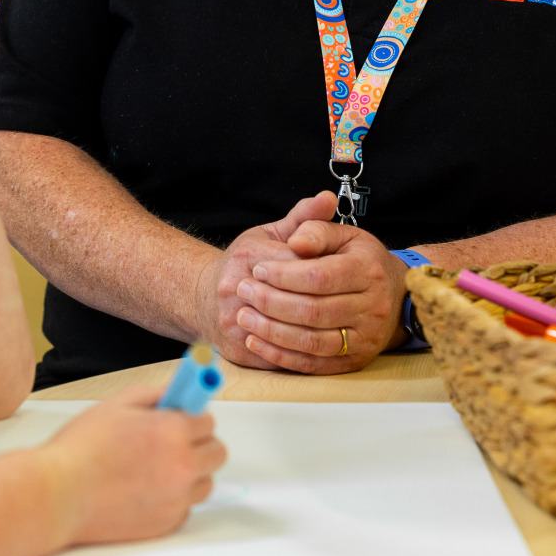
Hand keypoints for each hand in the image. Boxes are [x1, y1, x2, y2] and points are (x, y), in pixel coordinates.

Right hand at [40, 385, 226, 545]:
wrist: (59, 495)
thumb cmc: (81, 449)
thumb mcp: (116, 405)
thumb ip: (154, 395)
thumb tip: (178, 394)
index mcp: (173, 432)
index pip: (208, 420)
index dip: (191, 417)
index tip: (183, 418)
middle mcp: (183, 466)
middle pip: (217, 452)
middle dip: (199, 443)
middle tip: (173, 442)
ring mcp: (177, 499)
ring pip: (205, 482)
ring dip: (190, 473)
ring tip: (154, 468)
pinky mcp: (167, 524)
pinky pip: (185, 507)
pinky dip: (172, 499)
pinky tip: (143, 491)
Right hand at [195, 193, 338, 369]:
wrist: (204, 297)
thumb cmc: (245, 264)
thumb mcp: (271, 234)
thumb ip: (303, 219)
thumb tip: (328, 198)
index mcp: (248, 256)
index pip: (298, 265)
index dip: (324, 271)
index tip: (344, 275)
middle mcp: (237, 288)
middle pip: (295, 301)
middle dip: (325, 302)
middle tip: (350, 303)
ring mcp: (236, 322)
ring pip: (289, 333)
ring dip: (318, 330)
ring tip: (340, 324)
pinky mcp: (238, 349)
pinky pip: (279, 357)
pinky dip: (303, 353)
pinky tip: (322, 344)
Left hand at [230, 204, 407, 373]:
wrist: (394, 296)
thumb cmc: (358, 259)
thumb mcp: (343, 234)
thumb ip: (316, 229)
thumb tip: (296, 241)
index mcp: (368, 270)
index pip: (319, 276)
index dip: (284, 274)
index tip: (257, 268)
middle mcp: (373, 307)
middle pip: (313, 310)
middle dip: (272, 302)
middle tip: (243, 291)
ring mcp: (365, 338)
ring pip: (312, 341)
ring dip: (272, 331)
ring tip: (244, 317)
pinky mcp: (354, 362)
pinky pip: (313, 364)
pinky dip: (281, 355)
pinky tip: (256, 341)